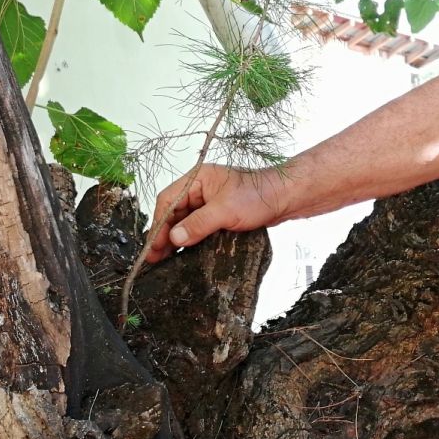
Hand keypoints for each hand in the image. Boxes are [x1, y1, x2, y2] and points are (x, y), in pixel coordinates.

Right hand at [144, 164, 284, 262]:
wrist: (285, 197)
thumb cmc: (257, 196)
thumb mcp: (225, 211)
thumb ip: (198, 224)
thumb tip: (174, 238)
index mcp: (197, 179)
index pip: (168, 200)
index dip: (159, 223)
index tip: (154, 245)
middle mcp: (200, 189)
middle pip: (174, 212)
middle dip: (164, 234)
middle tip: (154, 257)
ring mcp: (209, 202)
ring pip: (184, 221)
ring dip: (175, 239)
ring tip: (164, 260)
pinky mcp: (218, 214)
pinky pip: (197, 227)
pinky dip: (189, 239)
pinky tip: (183, 253)